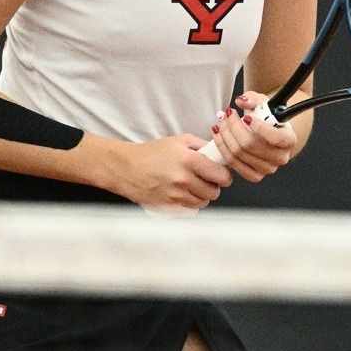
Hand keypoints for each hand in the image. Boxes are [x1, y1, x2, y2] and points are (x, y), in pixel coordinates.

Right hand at [114, 135, 232, 213]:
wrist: (126, 168)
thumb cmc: (152, 153)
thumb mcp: (179, 141)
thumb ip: (202, 146)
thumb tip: (221, 154)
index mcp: (189, 160)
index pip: (222, 176)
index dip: (225, 176)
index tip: (221, 174)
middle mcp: (184, 179)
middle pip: (214, 192)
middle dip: (213, 186)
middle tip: (205, 180)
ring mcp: (176, 195)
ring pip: (203, 203)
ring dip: (201, 196)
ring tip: (191, 186)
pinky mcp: (168, 207)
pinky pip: (191, 210)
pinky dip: (190, 204)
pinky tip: (183, 194)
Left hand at [208, 91, 298, 182]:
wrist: (267, 133)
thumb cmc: (267, 117)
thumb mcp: (263, 103)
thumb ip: (253, 99)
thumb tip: (241, 100)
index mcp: (289, 140)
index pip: (276, 137)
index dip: (259, 128)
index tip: (246, 116)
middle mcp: (281, 157)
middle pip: (251, 145)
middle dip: (234, 126)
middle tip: (227, 113)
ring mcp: (267, 169)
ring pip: (238, 153)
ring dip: (225, 135)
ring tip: (220, 121)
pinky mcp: (254, 176)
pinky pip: (233, 163)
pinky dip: (222, 147)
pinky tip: (218, 134)